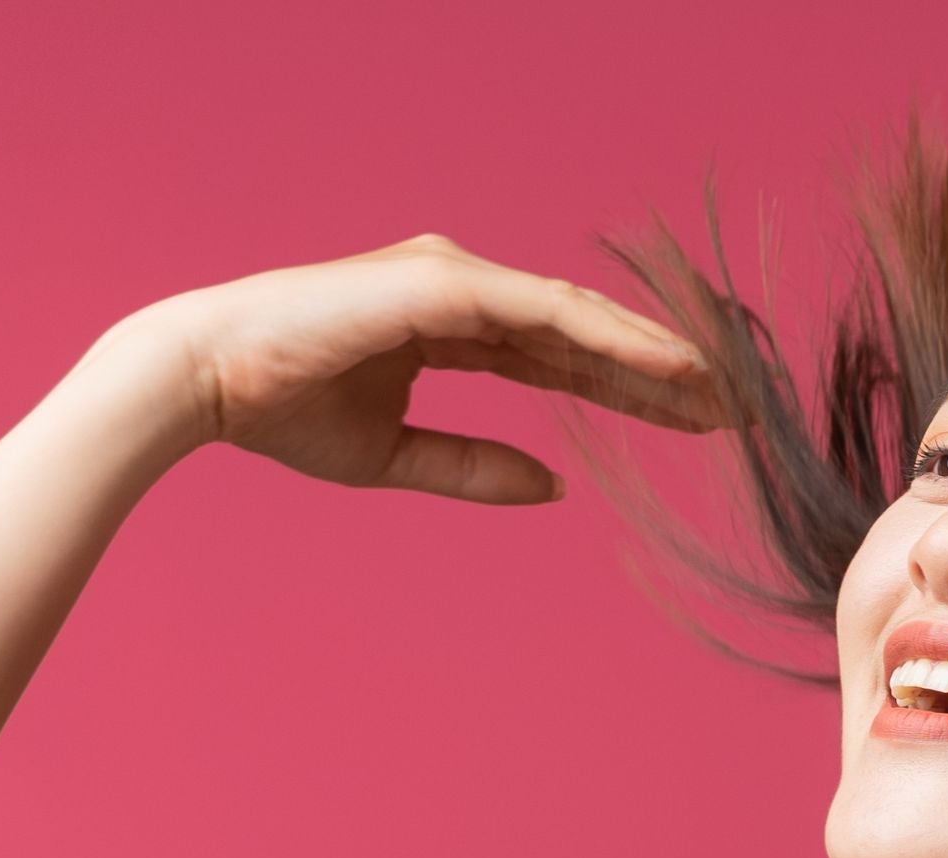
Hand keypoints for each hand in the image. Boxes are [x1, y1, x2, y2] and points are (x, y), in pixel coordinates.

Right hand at [107, 231, 731, 503]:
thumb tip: (555, 488)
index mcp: (452, 325)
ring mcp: (457, 280)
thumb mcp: (395, 454)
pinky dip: (614, 337)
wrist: (209, 380)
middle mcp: (463, 291)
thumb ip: (474, 468)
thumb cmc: (281, 411)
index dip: (628, 387)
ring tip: (725, 389)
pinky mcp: (448, 287)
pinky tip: (670, 367)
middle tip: (738, 406)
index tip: (693, 421)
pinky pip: (553, 313)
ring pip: (582, 316)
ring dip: (655, 352)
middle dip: (662, 369)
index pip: (562, 355)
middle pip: (586, 331)